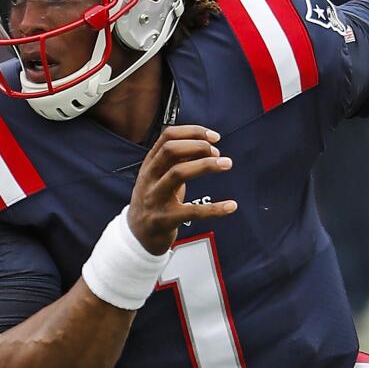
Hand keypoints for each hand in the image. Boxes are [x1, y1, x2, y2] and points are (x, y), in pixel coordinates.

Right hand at [127, 125, 237, 254]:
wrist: (137, 235)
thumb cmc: (154, 201)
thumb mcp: (159, 177)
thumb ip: (175, 160)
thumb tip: (204, 145)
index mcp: (150, 164)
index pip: (168, 136)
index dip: (193, 132)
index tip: (214, 137)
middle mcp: (150, 178)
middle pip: (170, 150)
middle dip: (198, 146)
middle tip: (218, 152)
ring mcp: (155, 198)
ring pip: (178, 173)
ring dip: (206, 165)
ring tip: (226, 163)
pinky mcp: (165, 220)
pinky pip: (193, 212)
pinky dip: (215, 208)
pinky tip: (231, 206)